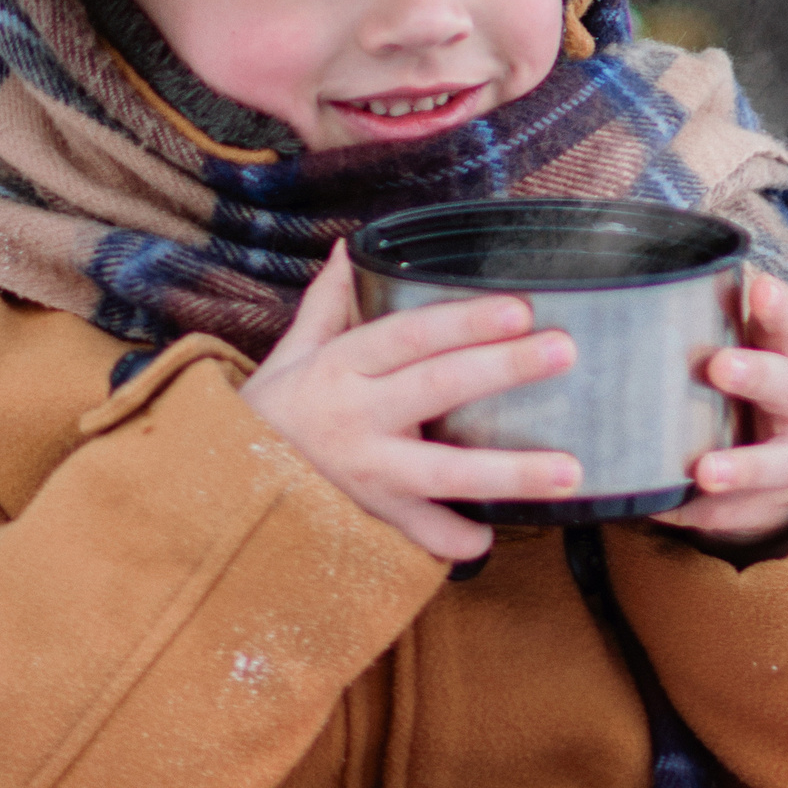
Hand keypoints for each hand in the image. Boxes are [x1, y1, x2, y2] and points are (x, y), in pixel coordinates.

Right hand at [240, 243, 582, 562]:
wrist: (214, 490)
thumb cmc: (267, 418)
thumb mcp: (289, 356)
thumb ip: (327, 305)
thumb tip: (352, 248)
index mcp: (338, 369)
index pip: (407, 335)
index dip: (462, 320)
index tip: (518, 306)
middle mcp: (355, 419)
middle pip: (438, 388)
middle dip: (505, 368)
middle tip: (564, 350)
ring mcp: (366, 475)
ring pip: (445, 472)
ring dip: (512, 471)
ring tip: (572, 468)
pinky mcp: (371, 522)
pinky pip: (423, 537)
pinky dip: (460, 539)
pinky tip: (493, 531)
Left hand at [652, 270, 787, 546]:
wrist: (765, 485)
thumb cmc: (734, 400)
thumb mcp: (734, 359)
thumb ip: (703, 327)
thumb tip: (626, 285)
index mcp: (778, 362)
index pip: (782, 327)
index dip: (776, 309)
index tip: (761, 287)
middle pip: (785, 387)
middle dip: (754, 374)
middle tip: (718, 366)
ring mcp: (781, 464)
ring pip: (772, 464)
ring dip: (739, 466)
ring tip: (706, 472)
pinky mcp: (754, 509)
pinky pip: (725, 513)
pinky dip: (695, 512)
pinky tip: (661, 507)